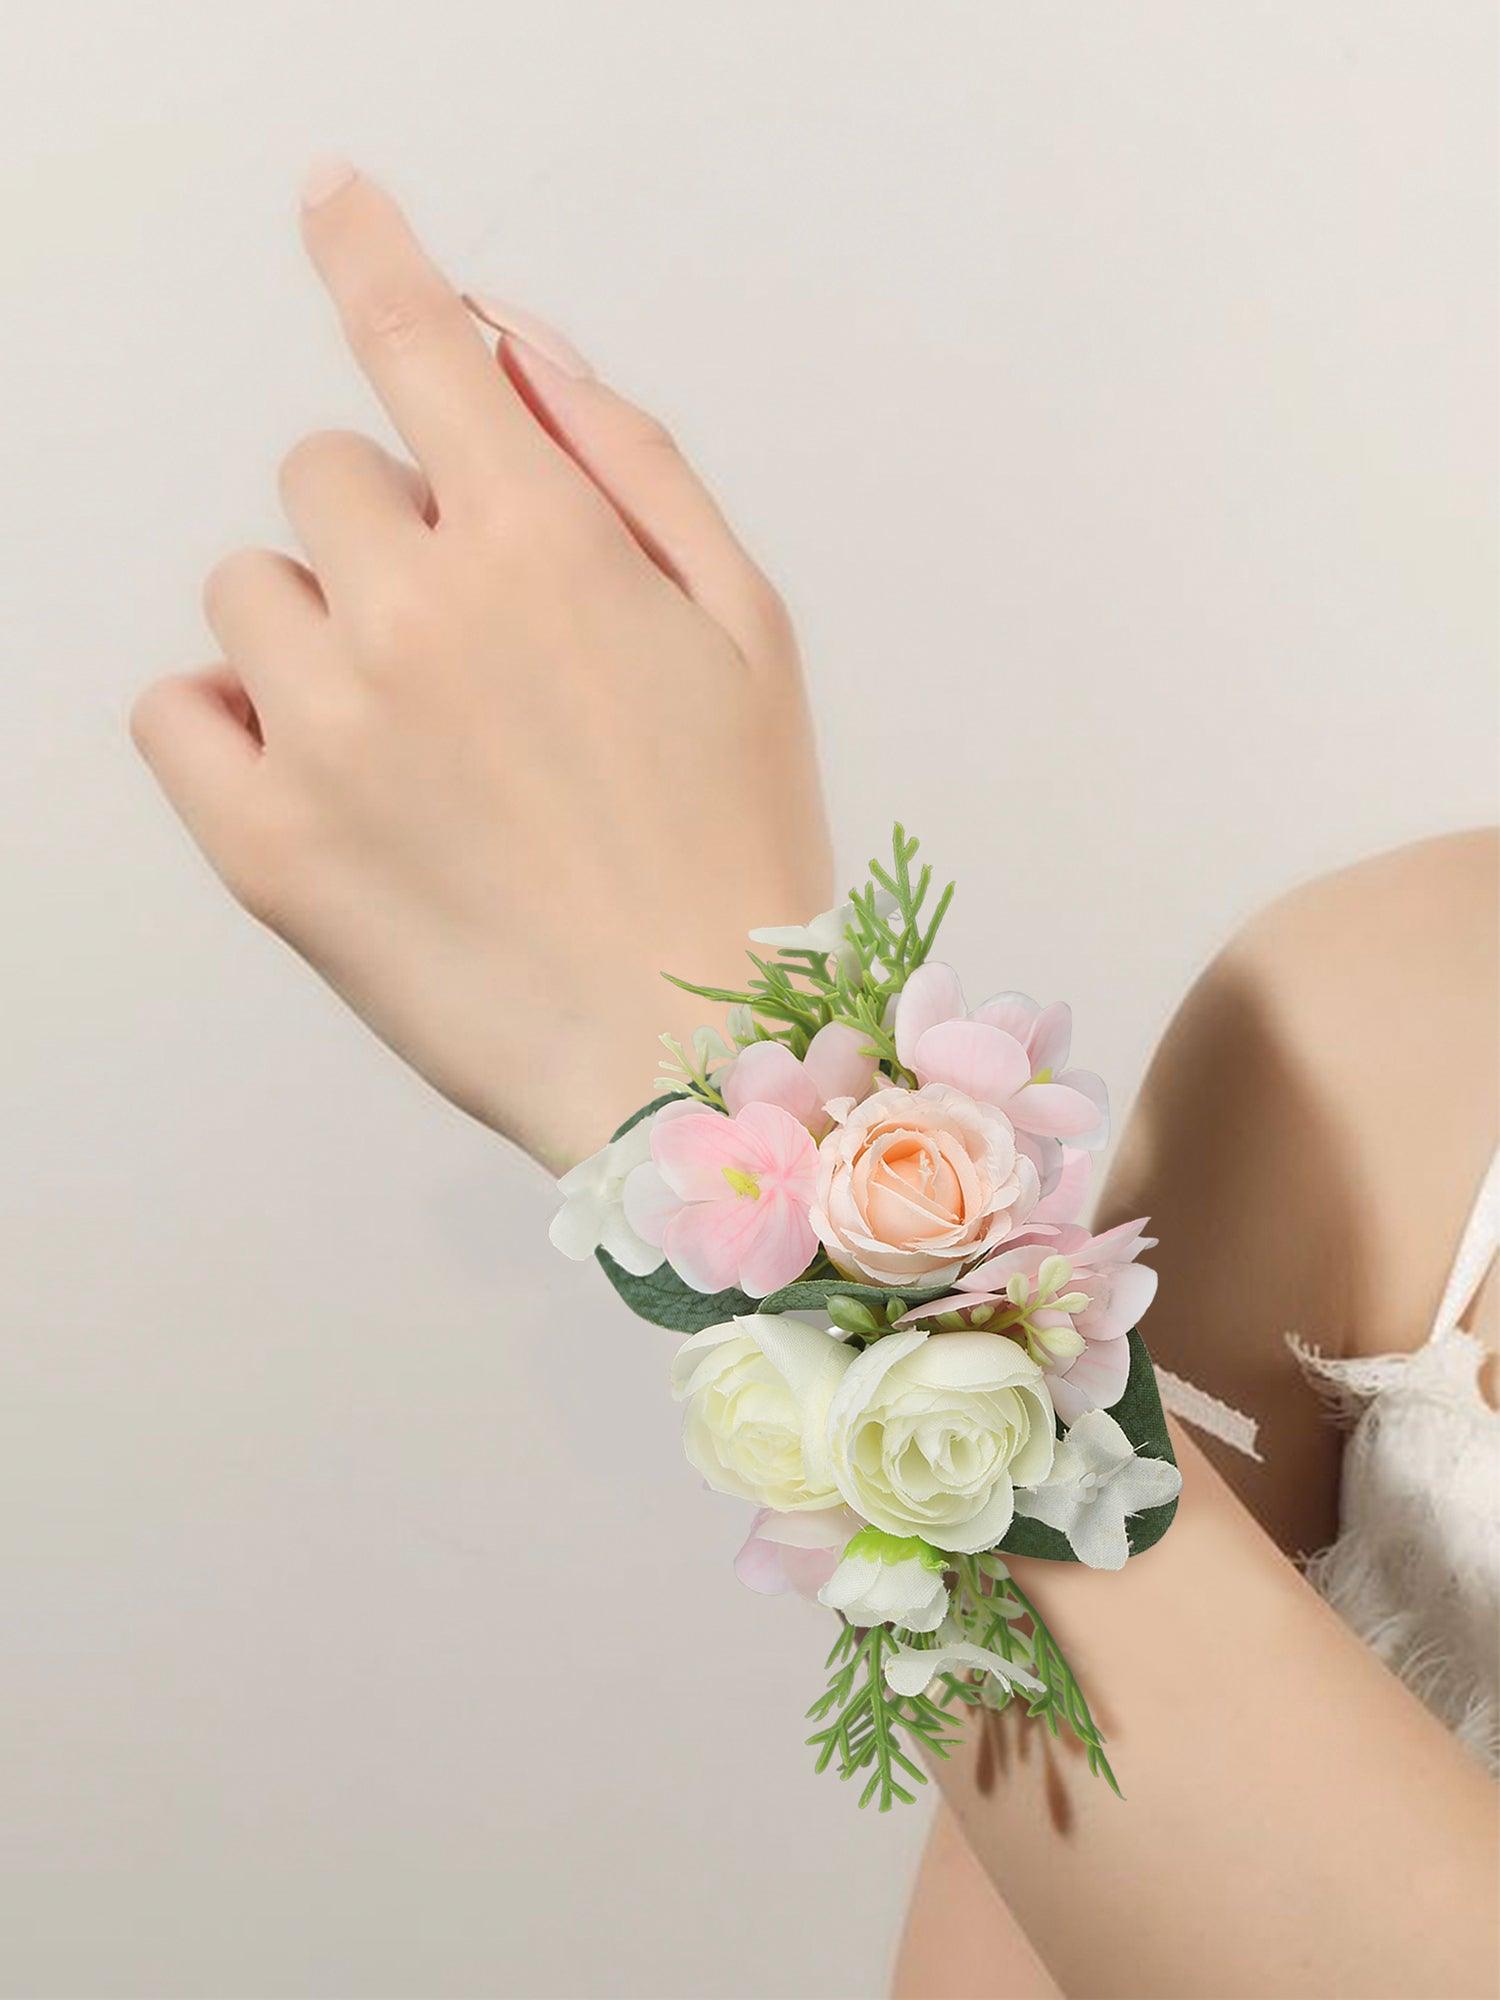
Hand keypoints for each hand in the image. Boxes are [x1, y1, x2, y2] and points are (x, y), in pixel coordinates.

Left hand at [132, 164, 830, 1172]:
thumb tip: (507, 339)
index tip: (335, 200)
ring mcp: (326, 727)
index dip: (372, 255)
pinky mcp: (262, 842)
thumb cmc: (734, 844)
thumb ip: (625, 456)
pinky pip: (176, 708)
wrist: (688, 1055)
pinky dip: (232, 723)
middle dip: (392, 537)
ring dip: (318, 632)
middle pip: (324, 474)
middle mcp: (417, 611)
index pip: (419, 343)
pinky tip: (330, 779)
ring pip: (248, 588)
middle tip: (479, 661)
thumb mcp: (747, 625)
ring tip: (421, 746)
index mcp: (544, 542)